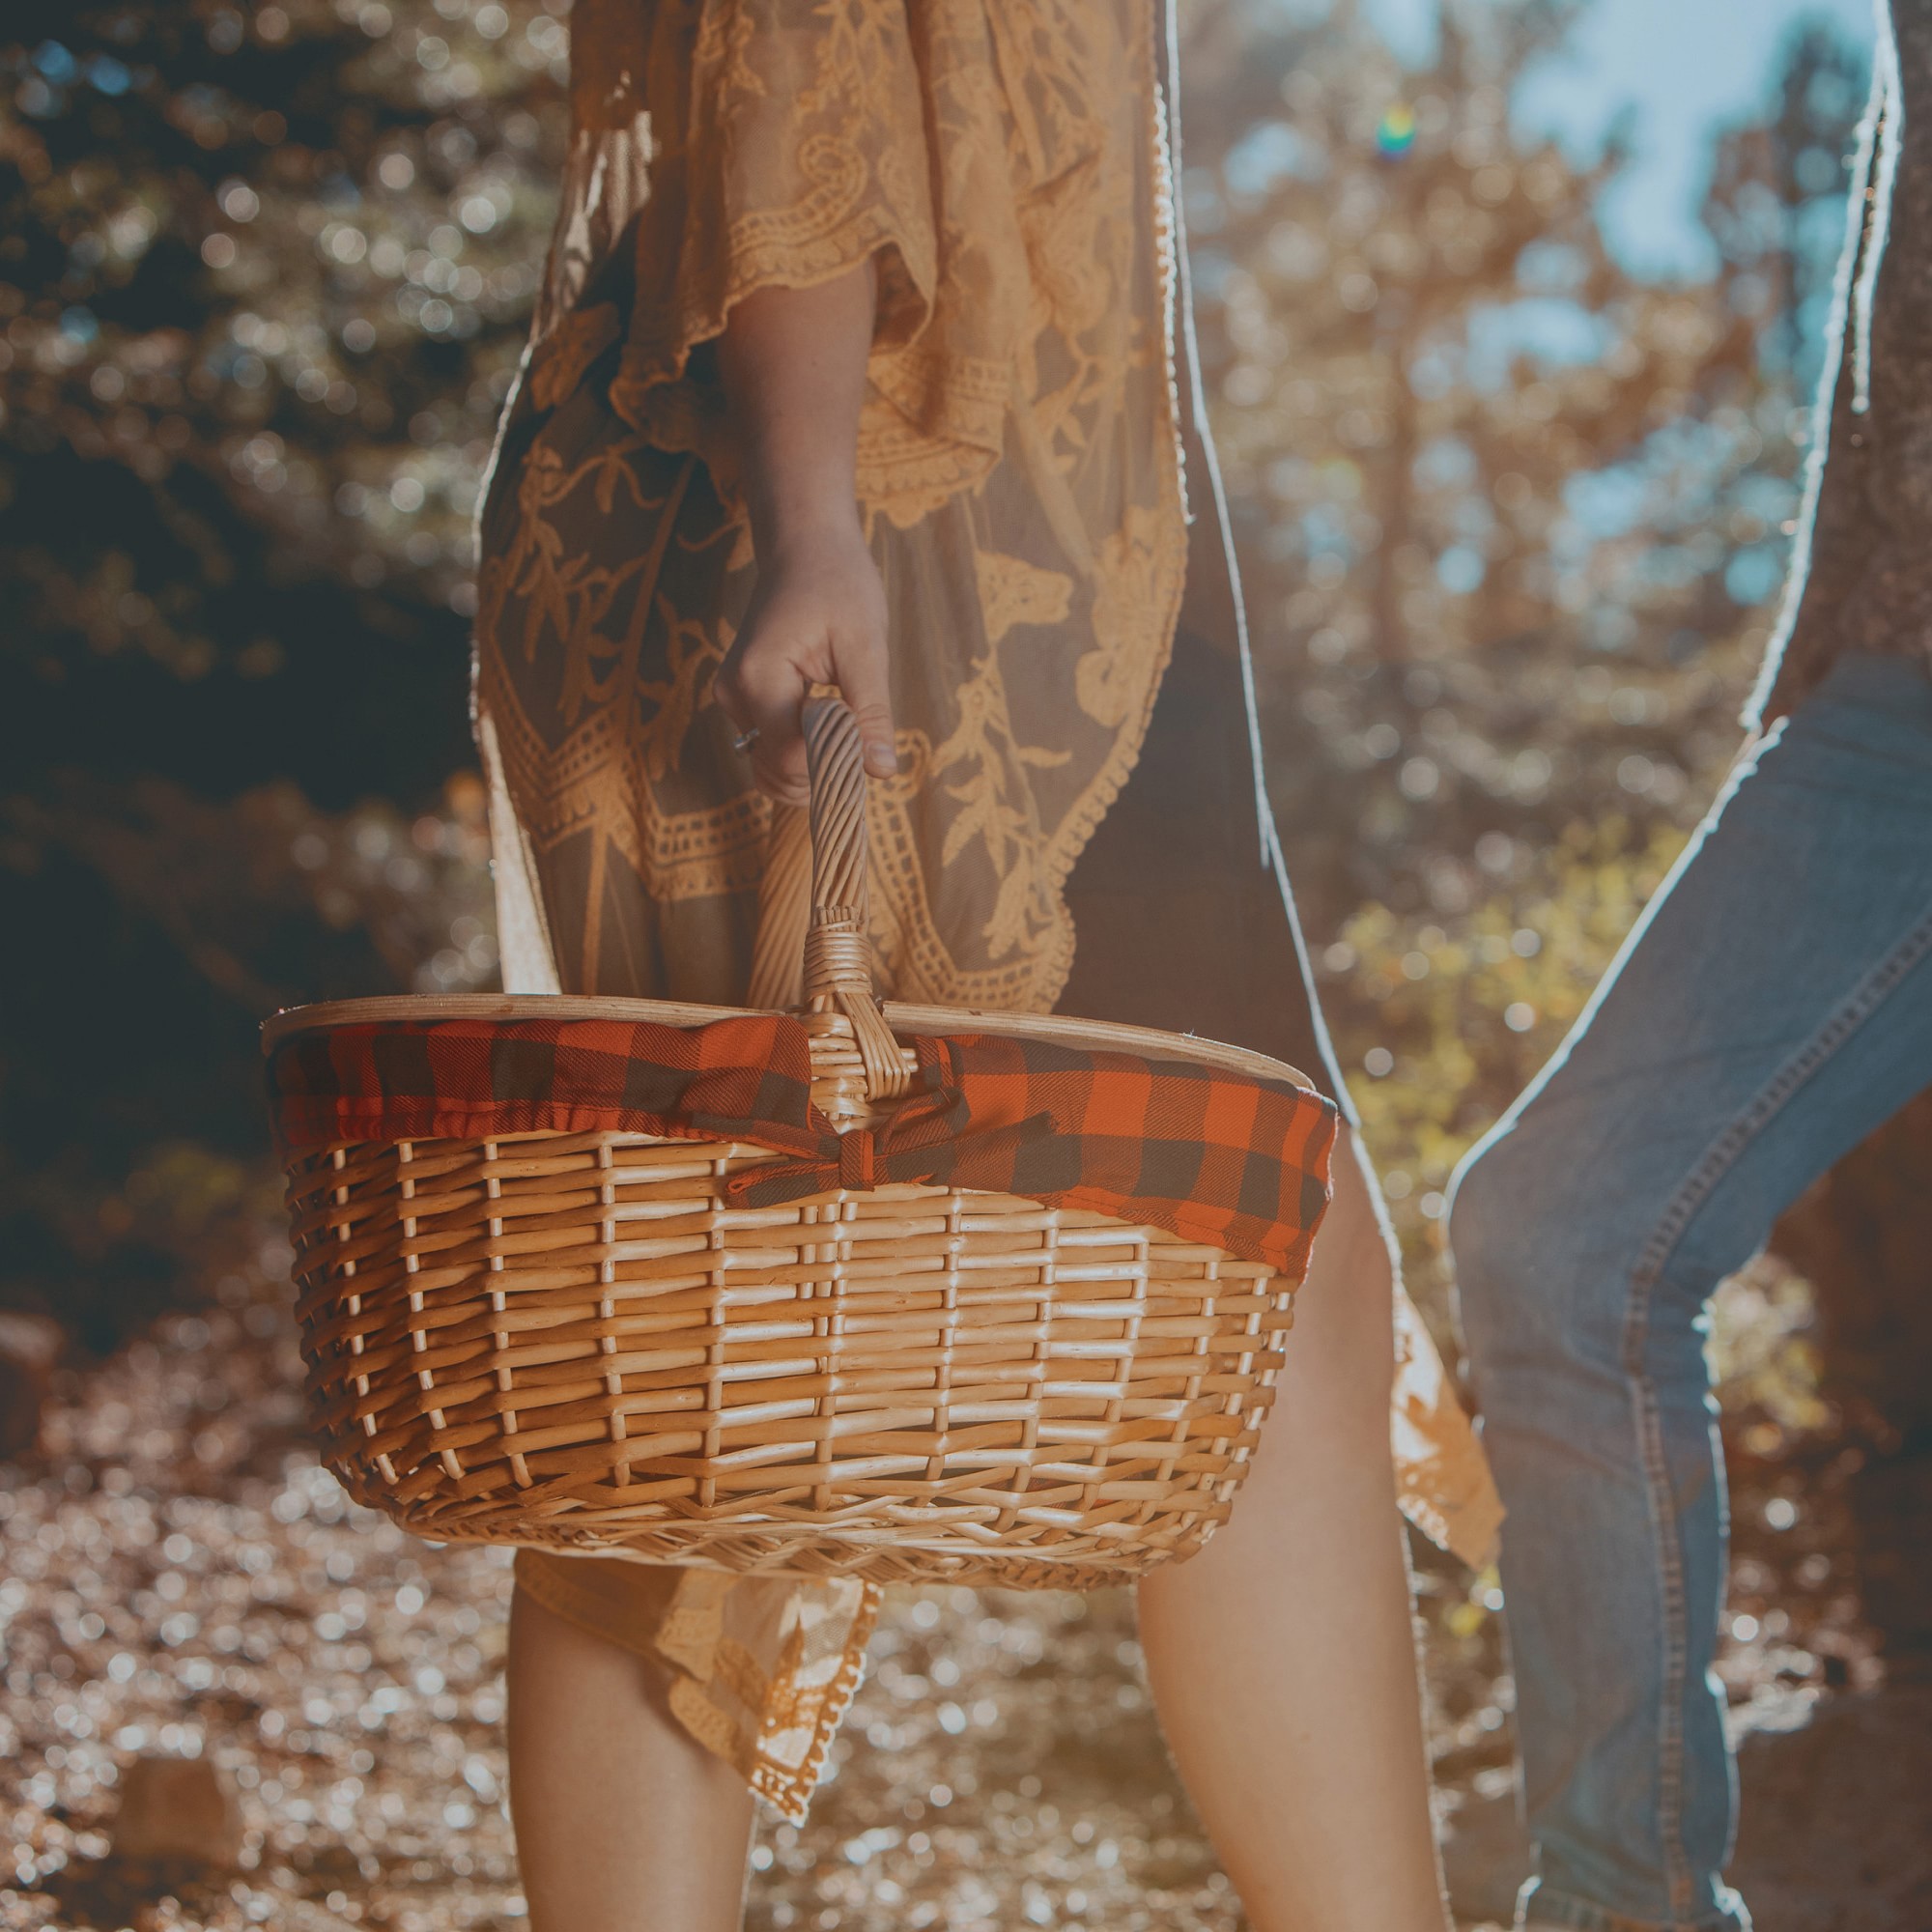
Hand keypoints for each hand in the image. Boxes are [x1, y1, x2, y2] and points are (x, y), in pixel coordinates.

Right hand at [714, 516, 896, 805]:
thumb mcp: (865, 646)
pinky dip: (802, 753)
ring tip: (848, 729)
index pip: (791, 759)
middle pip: (777, 772)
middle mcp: (734, 694)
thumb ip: (870, 713)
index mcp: (758, 678)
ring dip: (813, 766)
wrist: (805, 545)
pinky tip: (830, 727)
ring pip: (772, 768)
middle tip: (864, 741)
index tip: (869, 747)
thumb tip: (882, 771)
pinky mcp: (742, 700)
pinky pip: (771, 748)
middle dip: (824, 774)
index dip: (834, 767)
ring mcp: (733, 699)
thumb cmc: (839, 583)